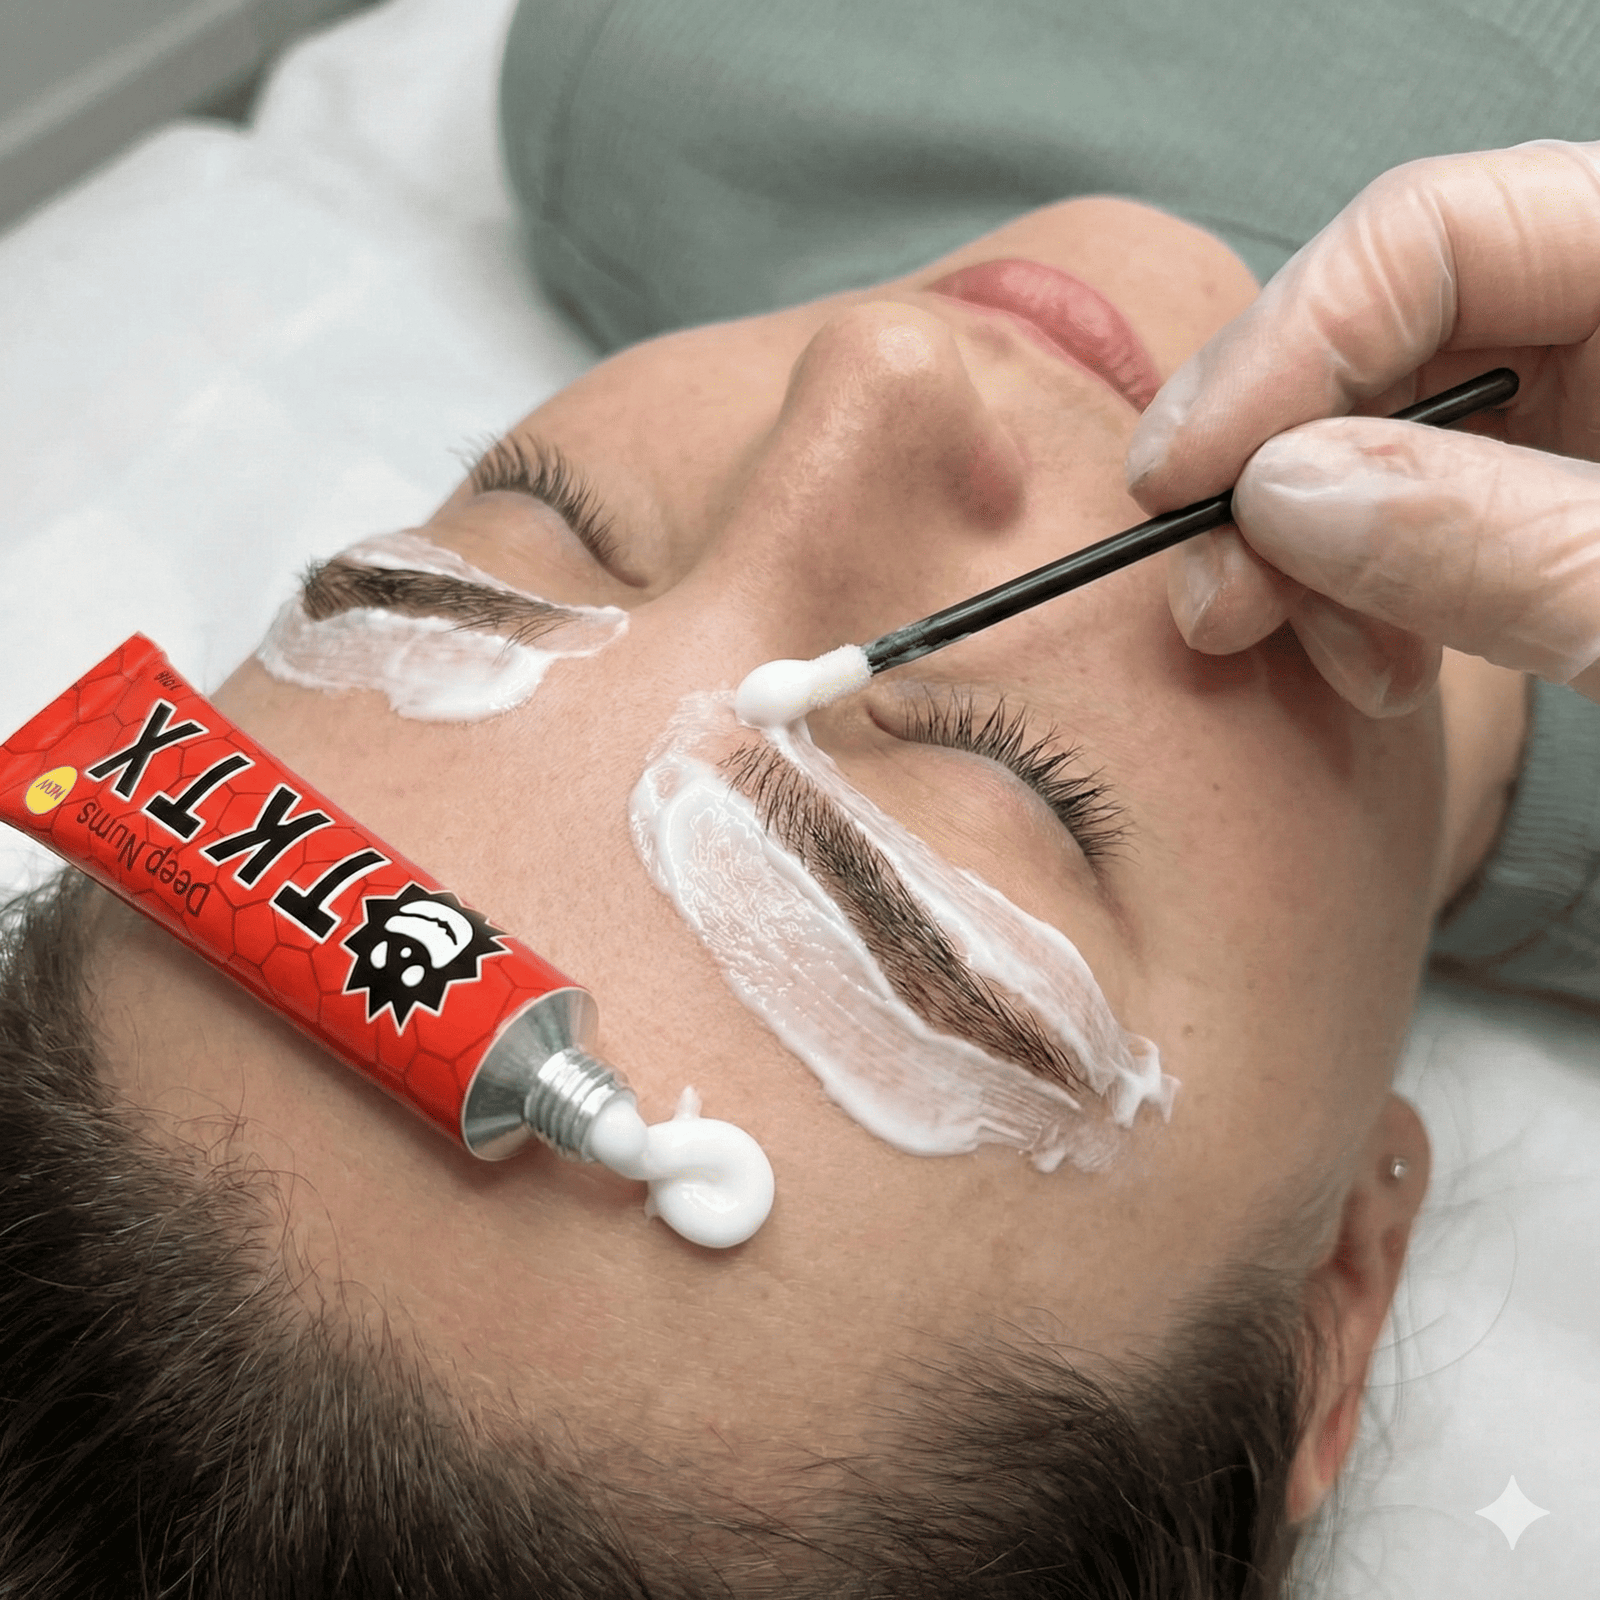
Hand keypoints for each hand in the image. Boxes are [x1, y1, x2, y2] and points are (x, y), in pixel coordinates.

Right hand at [1124, 140, 1599, 713]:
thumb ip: (1495, 537)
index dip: (1277, 348)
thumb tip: (1280, 495)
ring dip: (1304, 551)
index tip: (1178, 480)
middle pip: (1386, 335)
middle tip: (1214, 594)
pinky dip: (1362, 587)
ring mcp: (1593, 416)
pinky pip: (1425, 511)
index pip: (1431, 233)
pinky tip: (1363, 656)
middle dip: (1272, 473)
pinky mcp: (1564, 501)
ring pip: (1386, 434)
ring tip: (1294, 648)